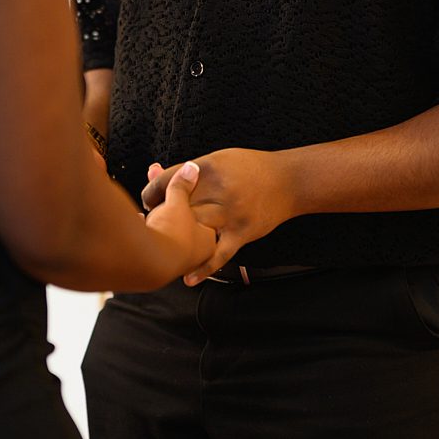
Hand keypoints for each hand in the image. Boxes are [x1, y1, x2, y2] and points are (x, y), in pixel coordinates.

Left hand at [142, 148, 293, 284]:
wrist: (289, 181)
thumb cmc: (249, 168)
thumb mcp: (218, 160)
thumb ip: (186, 170)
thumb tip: (153, 171)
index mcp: (208, 168)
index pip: (168, 182)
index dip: (152, 194)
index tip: (148, 202)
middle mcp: (218, 191)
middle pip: (177, 207)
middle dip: (160, 218)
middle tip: (150, 225)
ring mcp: (230, 214)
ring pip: (194, 231)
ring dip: (176, 241)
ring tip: (163, 246)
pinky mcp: (242, 233)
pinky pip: (220, 255)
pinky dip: (203, 269)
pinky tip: (189, 278)